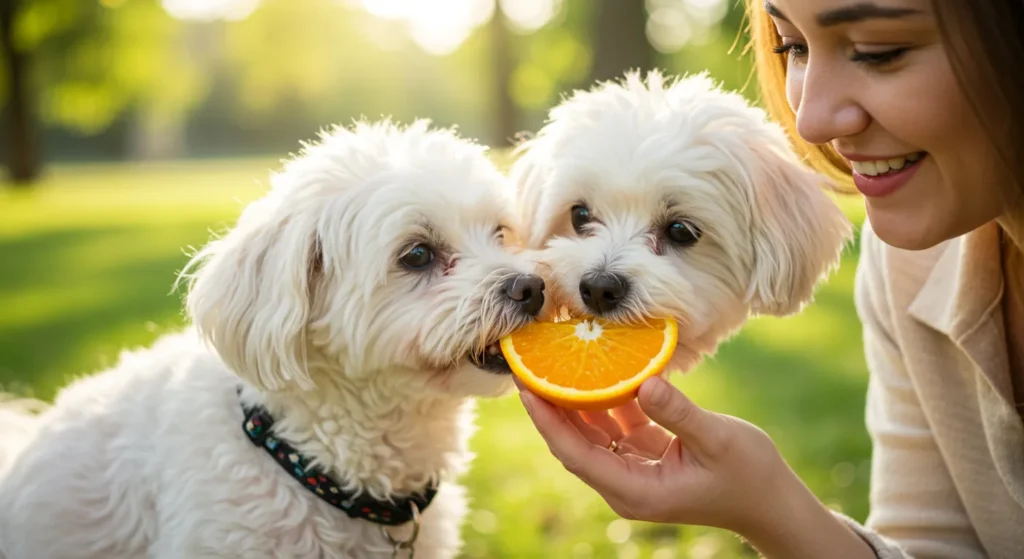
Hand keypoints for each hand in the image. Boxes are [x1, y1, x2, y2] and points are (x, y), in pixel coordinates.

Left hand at [516, 376, 875, 558]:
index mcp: (635, 490)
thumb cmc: (750, 476)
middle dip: (551, 406)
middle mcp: (626, 486)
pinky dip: (605, 402)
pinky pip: (614, 429)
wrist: (772, 503)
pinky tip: (599, 371)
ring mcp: (635, 474)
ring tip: (554, 363)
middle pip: (574, 444)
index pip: (575, 453)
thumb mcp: (717, 440)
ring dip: (575, 402)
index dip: (547, 420)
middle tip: (531, 365)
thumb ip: (678, 412)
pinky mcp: (646, 460)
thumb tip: (644, 381)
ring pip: (592, 435)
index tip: (525, 387)